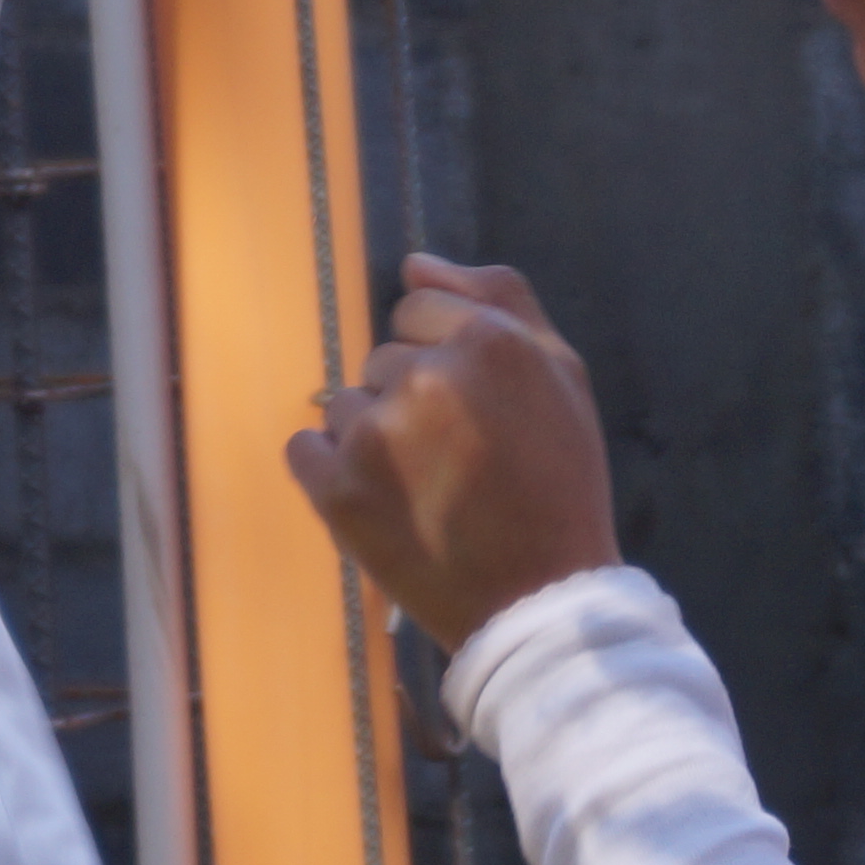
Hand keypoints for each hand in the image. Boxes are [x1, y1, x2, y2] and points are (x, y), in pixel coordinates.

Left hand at [283, 255, 622, 655]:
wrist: (538, 601)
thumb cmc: (559, 483)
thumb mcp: (560, 374)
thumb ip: (497, 298)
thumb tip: (416, 263)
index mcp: (487, 342)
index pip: (417, 312)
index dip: (445, 359)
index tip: (473, 411)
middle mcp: (425, 378)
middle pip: (383, 360)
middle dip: (411, 398)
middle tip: (458, 459)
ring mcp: (375, 436)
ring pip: (345, 404)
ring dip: (373, 437)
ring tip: (425, 489)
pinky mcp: (336, 491)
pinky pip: (304, 449)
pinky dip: (331, 472)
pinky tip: (379, 502)